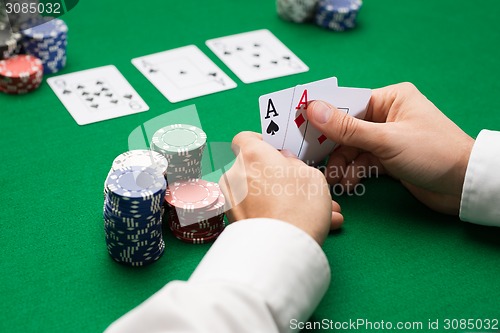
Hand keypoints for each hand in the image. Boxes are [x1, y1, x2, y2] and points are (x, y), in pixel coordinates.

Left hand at [219, 132, 342, 244]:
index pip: (244, 138)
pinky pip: (257, 211)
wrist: (280, 249)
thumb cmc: (298, 207)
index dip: (261, 142)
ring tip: (314, 213)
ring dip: (282, 199)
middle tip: (302, 188)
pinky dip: (274, 214)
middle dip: (278, 177)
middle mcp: (235, 175)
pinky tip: (301, 225)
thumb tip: (285, 162)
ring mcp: (231, 200)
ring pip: (260, 193)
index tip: (277, 152)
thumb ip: (295, 163)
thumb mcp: (311, 175)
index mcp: (252, 155)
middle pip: (254, 168)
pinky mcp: (233, 222)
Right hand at [306, 82, 473, 214]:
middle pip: (346, 128)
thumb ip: (347, 128)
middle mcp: (386, 116)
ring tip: (336, 180)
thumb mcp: (386, 139)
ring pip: (352, 148)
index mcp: (390, 99)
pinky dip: (354, 172)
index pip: (348, 103)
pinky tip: (349, 183)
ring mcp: (386, 138)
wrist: (463, 186)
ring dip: (342, 164)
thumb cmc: (432, 152)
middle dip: (332, 147)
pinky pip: (362, 162)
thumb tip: (313, 109)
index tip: (300, 127)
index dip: (324, 116)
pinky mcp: (388, 159)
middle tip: (313, 160)